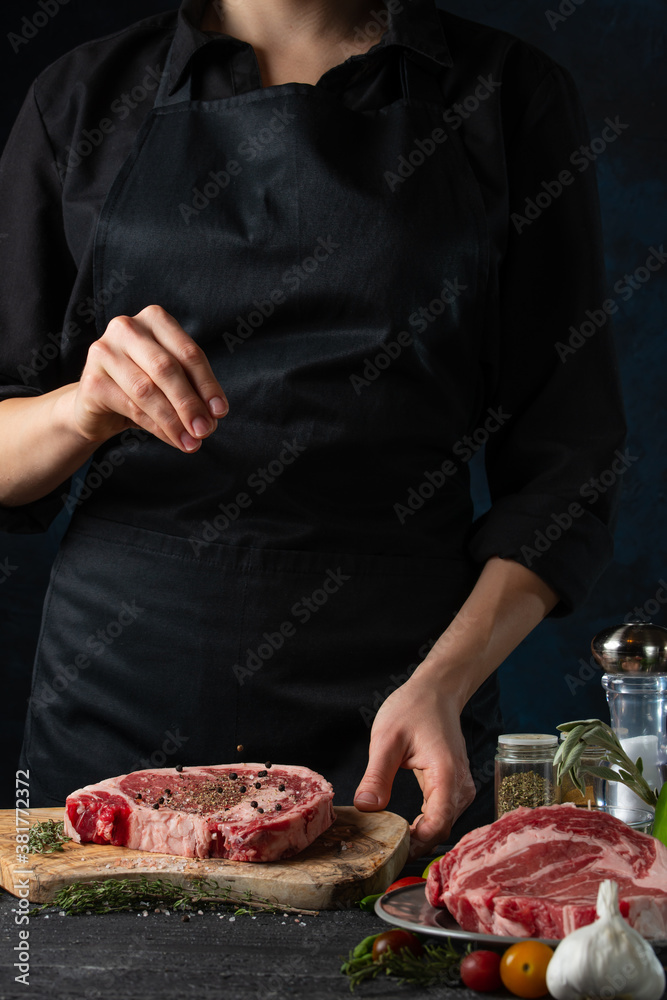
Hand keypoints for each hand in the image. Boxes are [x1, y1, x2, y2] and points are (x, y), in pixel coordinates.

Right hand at [71, 304, 228, 451]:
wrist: (98, 406)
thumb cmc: (142, 387)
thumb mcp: (172, 381)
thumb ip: (192, 389)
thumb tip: (213, 415)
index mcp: (154, 319)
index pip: (188, 352)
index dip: (207, 384)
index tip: (220, 411)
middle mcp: (126, 328)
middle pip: (167, 369)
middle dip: (190, 403)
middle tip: (205, 430)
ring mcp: (104, 351)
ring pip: (147, 390)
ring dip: (174, 421)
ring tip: (191, 442)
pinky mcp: (91, 380)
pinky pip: (131, 407)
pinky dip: (156, 427)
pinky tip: (172, 439)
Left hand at [353, 667, 475, 858]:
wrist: (436, 692)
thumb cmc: (413, 709)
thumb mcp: (386, 739)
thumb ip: (377, 775)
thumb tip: (366, 807)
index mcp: (446, 775)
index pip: (437, 826)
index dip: (413, 843)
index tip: (388, 848)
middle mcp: (461, 786)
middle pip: (441, 831)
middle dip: (413, 844)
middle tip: (381, 849)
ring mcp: (461, 788)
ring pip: (443, 826)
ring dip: (419, 836)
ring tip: (388, 838)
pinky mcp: (456, 788)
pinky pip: (442, 815)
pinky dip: (424, 824)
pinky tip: (403, 826)